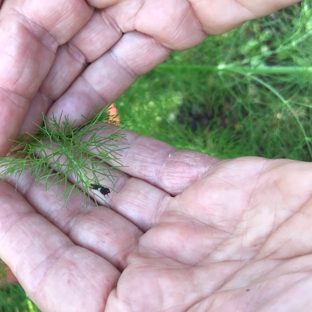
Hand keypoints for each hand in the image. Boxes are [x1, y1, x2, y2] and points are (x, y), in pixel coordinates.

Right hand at [0, 0, 300, 154]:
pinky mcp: (164, 28)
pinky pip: (121, 64)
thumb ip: (43, 17)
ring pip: (80, 60)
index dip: (4, 85)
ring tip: (35, 145)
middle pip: (43, 48)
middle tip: (10, 148)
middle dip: (22, 99)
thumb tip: (7, 52)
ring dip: (54, 103)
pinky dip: (96, 94)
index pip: (20, 28)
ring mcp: (130, 7)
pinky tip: (72, 124)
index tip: (0, 136)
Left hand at [1, 129, 311, 310]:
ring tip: (42, 141)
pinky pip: (161, 165)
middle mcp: (162, 271)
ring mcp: (189, 226)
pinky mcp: (218, 190)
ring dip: (79, 167)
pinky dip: (129, 150)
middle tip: (9, 159)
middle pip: (85, 227)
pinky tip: (98, 134)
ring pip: (118, 190)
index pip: (61, 273)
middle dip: (43, 194)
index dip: (20, 235)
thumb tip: (67, 304)